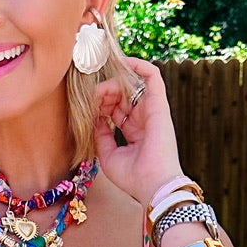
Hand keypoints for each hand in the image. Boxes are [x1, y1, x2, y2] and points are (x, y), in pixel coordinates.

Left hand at [92, 58, 183, 209]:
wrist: (153, 185)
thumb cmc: (133, 177)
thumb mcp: (108, 156)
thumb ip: (101, 136)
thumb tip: (95, 119)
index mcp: (135, 133)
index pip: (116, 111)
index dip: (101, 106)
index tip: (87, 108)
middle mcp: (145, 120)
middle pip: (123, 97)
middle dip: (105, 94)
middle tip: (91, 98)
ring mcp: (153, 111)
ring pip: (132, 86)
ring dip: (114, 83)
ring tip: (101, 89)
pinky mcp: (159, 104)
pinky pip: (153, 76)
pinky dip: (139, 66)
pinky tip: (124, 61)